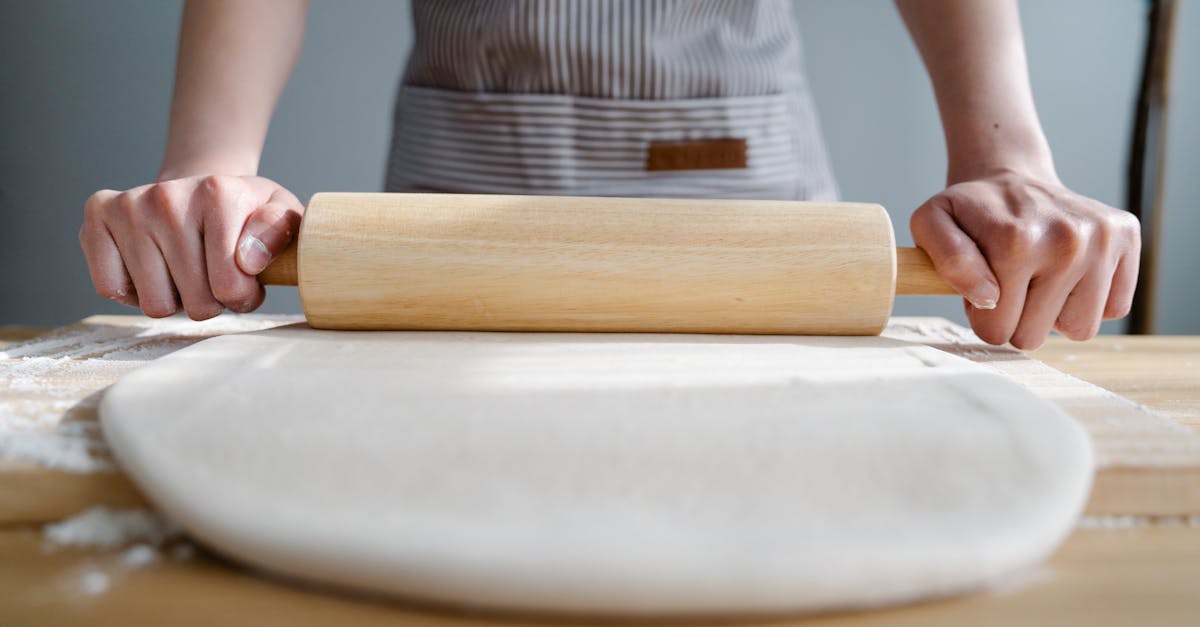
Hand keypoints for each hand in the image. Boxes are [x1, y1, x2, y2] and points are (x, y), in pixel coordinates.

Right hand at [80, 175, 302, 319]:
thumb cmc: (245, 214)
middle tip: (214, 275)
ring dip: (175, 298)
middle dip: (211, 301)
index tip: (246, 280)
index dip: (242, 297)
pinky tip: (153, 267)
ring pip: (154, 304)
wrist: (202, 191)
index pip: (230, 285)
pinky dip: (135, 291)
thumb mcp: (281, 215)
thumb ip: (279, 233)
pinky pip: (112, 289)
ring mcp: (128, 205)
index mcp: (219, 193)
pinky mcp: (96, 217)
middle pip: (195, 302)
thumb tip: (247, 262)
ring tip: (186, 270)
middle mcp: (168, 196)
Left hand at [910, 169, 1140, 349]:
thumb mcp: (932, 224)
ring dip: (1055, 313)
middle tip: (1011, 280)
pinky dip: (1089, 299)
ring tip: (1040, 277)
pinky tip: (1069, 270)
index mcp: (1015, 241)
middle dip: (1017, 318)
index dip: (984, 315)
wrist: (1011, 176)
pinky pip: (1112, 309)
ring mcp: (1103, 239)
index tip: (983, 286)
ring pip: (1080, 330)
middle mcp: (1067, 240)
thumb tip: (987, 296)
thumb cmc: (970, 211)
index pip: (996, 330)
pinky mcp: (1127, 237)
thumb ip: (947, 261)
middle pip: (1035, 337)